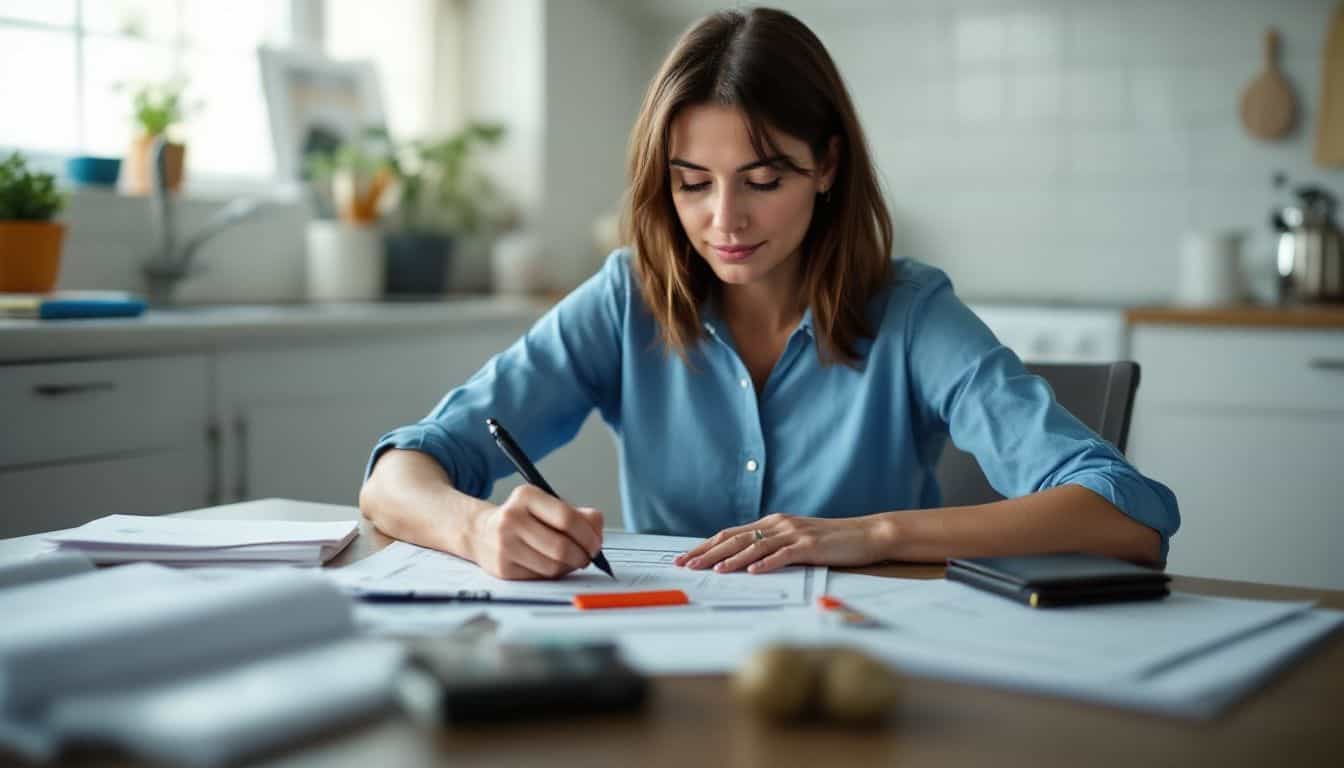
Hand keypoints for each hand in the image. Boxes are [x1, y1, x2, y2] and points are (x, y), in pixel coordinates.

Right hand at [469, 484, 603, 579]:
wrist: (480, 532)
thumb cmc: (524, 518)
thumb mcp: (546, 505)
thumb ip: (578, 514)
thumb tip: (597, 530)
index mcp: (526, 496)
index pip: (567, 518)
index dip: (588, 535)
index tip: (596, 543)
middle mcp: (511, 519)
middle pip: (561, 547)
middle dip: (583, 555)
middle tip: (588, 556)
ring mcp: (505, 546)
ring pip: (553, 566)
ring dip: (570, 566)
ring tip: (571, 560)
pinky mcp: (503, 569)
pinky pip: (541, 577)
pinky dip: (554, 574)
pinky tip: (553, 565)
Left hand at [673, 513, 890, 573]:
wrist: (866, 534)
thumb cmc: (831, 541)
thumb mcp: (795, 540)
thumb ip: (772, 546)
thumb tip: (744, 561)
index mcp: (772, 523)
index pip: (731, 534)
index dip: (706, 546)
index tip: (686, 558)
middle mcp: (778, 524)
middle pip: (735, 538)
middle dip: (707, 553)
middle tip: (686, 565)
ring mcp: (794, 533)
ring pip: (754, 546)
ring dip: (730, 560)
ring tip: (711, 570)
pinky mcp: (810, 545)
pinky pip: (783, 555)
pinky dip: (765, 563)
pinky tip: (751, 572)